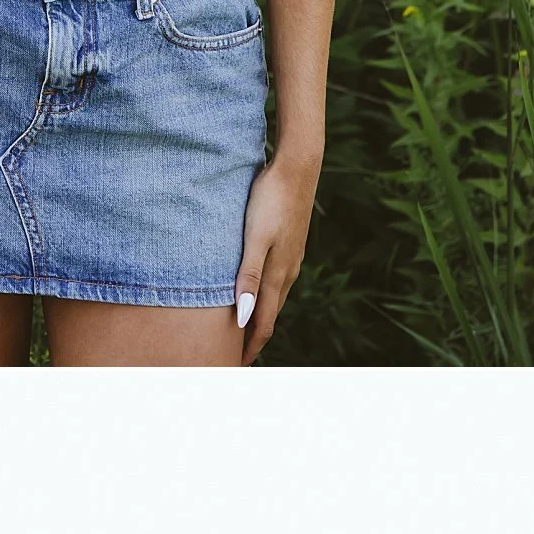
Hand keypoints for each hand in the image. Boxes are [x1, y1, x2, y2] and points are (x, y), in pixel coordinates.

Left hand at [234, 145, 320, 360]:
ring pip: (274, 298)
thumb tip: (242, 317)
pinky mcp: (290, 245)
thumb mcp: (254, 239)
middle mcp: (286, 271)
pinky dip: (264, 297)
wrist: (297, 168)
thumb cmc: (270, 200)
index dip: (250, 347)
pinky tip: (257, 293)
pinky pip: (276, 281)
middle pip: (269, 315)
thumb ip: (248, 277)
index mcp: (277, 275)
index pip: (262, 322)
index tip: (235, 366)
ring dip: (260, 317)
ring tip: (245, 332)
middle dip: (254, 338)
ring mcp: (290, 258)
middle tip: (236, 357)